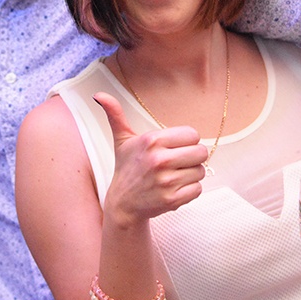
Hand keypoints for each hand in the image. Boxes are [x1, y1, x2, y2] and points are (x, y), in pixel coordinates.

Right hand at [95, 92, 207, 226]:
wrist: (123, 204)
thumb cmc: (126, 168)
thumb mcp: (122, 140)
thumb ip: (115, 114)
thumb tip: (99, 95)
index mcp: (151, 141)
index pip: (193, 134)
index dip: (186, 141)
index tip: (174, 147)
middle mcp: (159, 160)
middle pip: (201, 152)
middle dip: (192, 157)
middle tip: (176, 162)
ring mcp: (166, 181)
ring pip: (200, 171)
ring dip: (191, 174)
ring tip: (173, 175)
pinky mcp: (172, 200)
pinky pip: (198, 189)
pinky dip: (190, 190)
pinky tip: (174, 188)